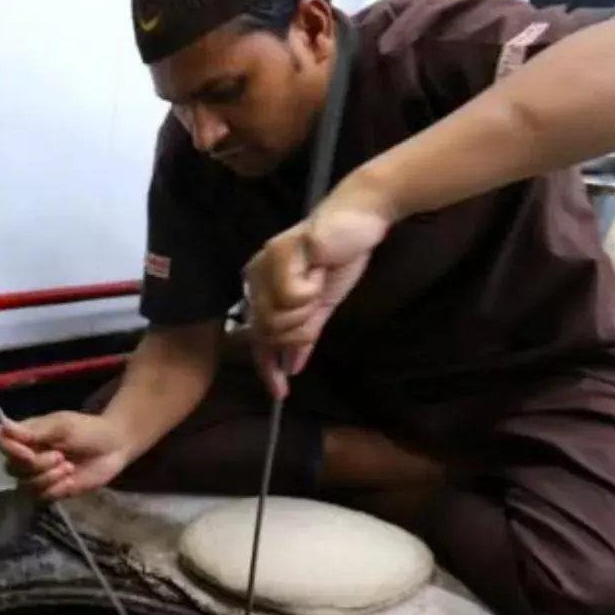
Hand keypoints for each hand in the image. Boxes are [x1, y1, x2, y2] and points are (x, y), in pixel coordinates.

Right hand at [0, 412, 135, 500]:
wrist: (114, 448)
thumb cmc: (88, 430)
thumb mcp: (62, 425)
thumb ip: (33, 430)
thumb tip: (2, 423)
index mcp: (27, 436)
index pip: (1, 444)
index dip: (11, 451)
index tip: (29, 451)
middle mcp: (28, 455)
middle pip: (12, 468)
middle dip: (37, 465)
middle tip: (60, 456)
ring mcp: (39, 475)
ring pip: (25, 485)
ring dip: (48, 478)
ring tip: (69, 467)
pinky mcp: (52, 490)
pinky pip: (42, 497)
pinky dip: (57, 489)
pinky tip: (71, 480)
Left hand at [243, 176, 395, 397]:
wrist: (360, 221)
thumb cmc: (338, 260)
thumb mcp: (321, 306)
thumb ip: (305, 335)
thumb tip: (292, 368)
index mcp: (260, 289)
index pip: (257, 339)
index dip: (267, 368)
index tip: (281, 393)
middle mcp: (254, 277)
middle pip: (268, 335)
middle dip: (299, 332)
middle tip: (317, 306)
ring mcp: (263, 265)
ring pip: (278, 320)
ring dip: (307, 311)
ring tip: (318, 283)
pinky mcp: (279, 253)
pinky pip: (292, 297)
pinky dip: (311, 291)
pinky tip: (318, 271)